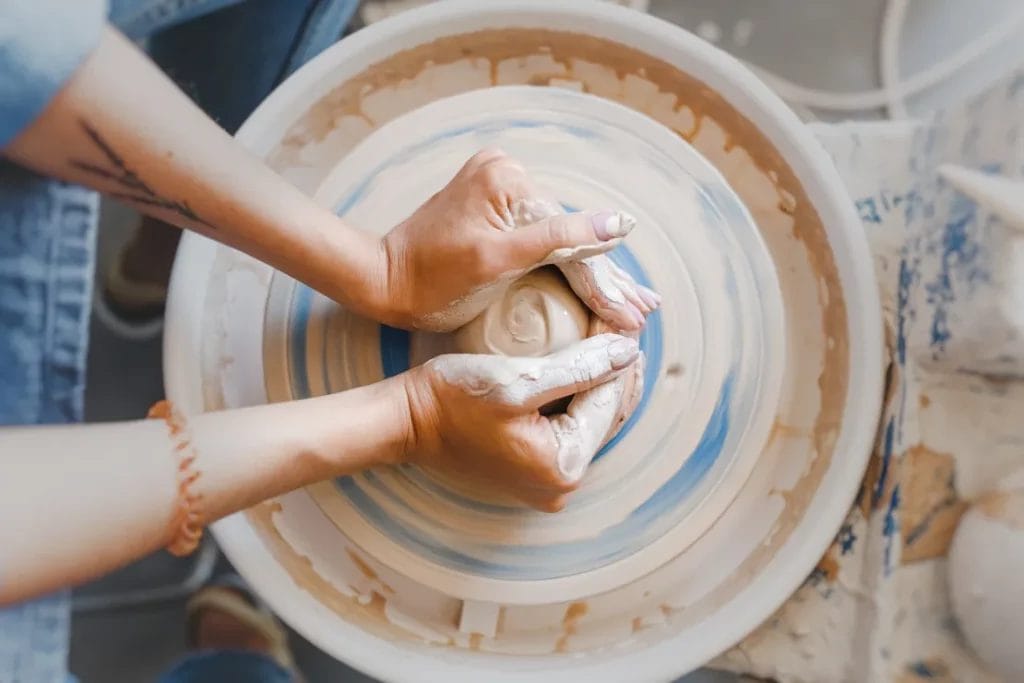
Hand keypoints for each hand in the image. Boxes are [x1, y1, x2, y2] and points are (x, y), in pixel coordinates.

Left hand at [378, 148, 660, 331]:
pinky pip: (542, 239)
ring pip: (559, 240)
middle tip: (646, 310)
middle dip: (605, 279)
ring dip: (593, 275)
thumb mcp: (498, 262)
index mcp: (509, 179)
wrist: (384, 281)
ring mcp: (501, 187)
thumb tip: (621, 224)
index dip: (602, 283)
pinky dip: (566, 266)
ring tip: (634, 303)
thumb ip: (559, 240)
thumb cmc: (432, 280)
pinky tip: (599, 283)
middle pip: (567, 237)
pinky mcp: (496, 205)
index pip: (567, 240)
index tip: (633, 316)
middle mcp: (508, 172)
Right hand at [399, 333, 644, 511]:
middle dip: (617, 370)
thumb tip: (629, 351)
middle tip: (623, 324)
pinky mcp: (535, 471)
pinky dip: (580, 397)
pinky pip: (570, 429)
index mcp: (564, 466)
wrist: (406, 423)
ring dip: (602, 382)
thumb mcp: (519, 379)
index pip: (608, 401)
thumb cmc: (452, 398)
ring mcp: (548, 483)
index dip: (620, 356)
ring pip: (591, 422)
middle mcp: (562, 485)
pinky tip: (585, 366)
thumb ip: (579, 368)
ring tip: (610, 339)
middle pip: (605, 415)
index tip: (623, 318)